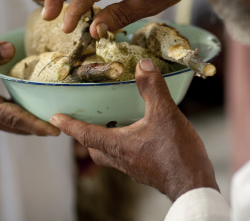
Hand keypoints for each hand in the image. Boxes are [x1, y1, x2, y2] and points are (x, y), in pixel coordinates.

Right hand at [0, 41, 59, 135]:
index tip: (56, 130)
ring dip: (35, 124)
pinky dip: (25, 119)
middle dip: (42, 127)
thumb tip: (10, 50)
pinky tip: (38, 112)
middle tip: (68, 125)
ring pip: (16, 126)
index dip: (36, 124)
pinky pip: (10, 120)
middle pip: (19, 126)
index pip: (15, 118)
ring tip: (59, 120)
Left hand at [50, 58, 217, 200]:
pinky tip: (139, 135)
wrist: (194, 185)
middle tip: (81, 122)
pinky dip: (124, 145)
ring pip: (110, 154)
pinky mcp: (147, 171)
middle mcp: (122, 159)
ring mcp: (134, 167)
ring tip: (110, 124)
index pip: (86, 134)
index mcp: (119, 145)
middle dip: (84, 135)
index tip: (55, 118)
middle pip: (94, 148)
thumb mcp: (165, 114)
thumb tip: (142, 65)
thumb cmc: (177, 153)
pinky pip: (127, 157)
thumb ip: (152, 89)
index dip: (69, 125)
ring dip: (105, 140)